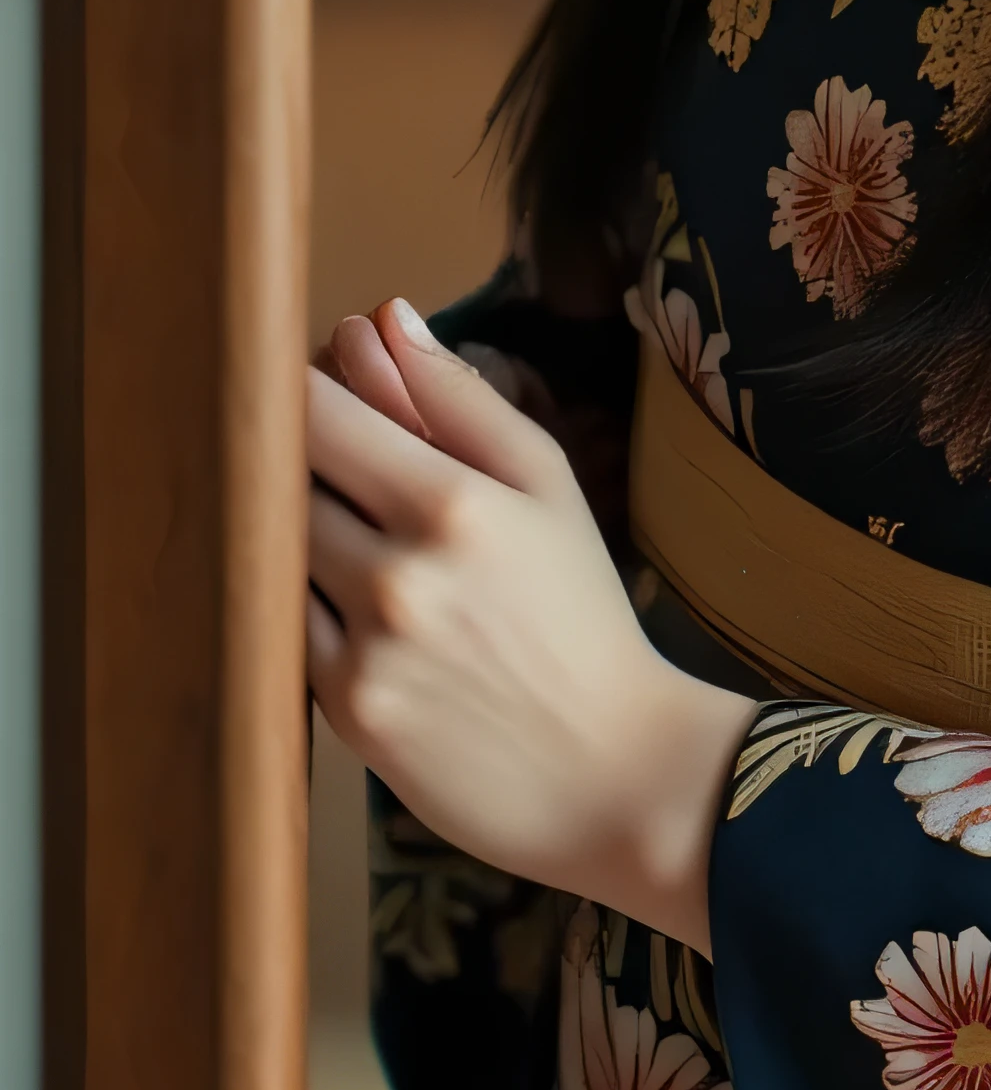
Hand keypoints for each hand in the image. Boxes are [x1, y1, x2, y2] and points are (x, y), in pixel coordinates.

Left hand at [307, 296, 754, 950]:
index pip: (316, 413)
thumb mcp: (547, 485)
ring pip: (278, 555)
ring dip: (296, 533)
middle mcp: (394, 574)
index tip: (316, 385)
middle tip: (342, 468)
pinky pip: (288, 632)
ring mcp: (364, 650)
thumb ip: (458, 399)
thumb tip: (381, 318)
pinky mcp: (346, 715)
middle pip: (283, 481)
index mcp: (451, 502)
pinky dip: (308, 607)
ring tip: (357, 541)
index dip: (303, 388)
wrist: (614, 771)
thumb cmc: (582, 613)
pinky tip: (361, 612)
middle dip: (298, 459)